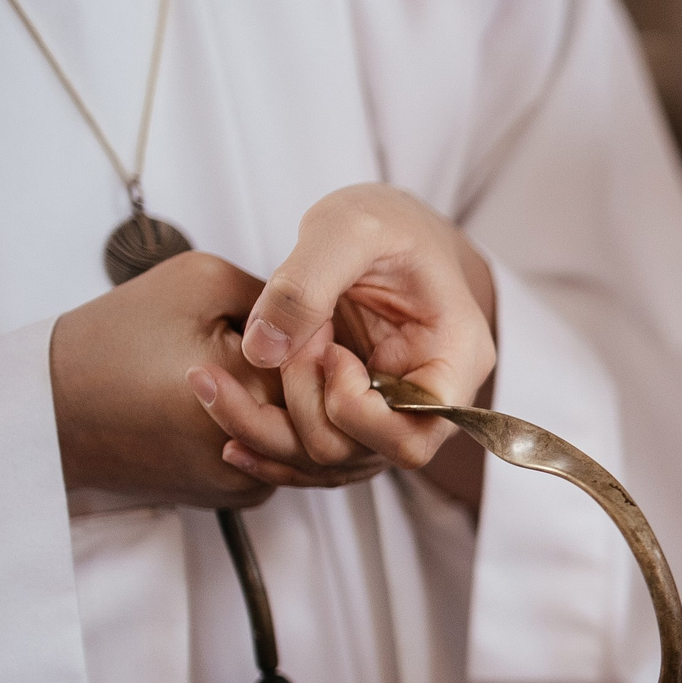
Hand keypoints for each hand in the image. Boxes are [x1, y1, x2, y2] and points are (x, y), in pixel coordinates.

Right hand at [48, 250, 367, 506]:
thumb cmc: (112, 341)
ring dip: (315, 412)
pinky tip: (276, 403)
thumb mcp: (197, 282)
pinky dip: (291, 435)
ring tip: (299, 372)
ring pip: (317, 446)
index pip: (332, 373)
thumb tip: (323, 311)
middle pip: (333, 418)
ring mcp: (248, 481)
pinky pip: (289, 465)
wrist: (53, 411)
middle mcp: (258, 450)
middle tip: (326, 349)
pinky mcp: (236, 495)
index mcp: (253, 393)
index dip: (334, 344)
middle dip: (332, 383)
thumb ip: (275, 294)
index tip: (324, 325)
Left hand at [237, 184, 497, 501]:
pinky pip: (311, 451)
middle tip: (286, 340)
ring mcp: (391, 411)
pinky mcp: (355, 412)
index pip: (414, 435)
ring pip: (330, 460)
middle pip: (364, 454)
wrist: (390, 228)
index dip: (354, 410)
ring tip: (258, 353)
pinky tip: (226, 412)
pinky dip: (265, 439)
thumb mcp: (348, 228)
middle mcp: (430, 399)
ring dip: (273, 419)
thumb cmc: (387, 222)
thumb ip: (303, 285)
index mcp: (455, 358)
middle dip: (304, 404)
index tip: (327, 350)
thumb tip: (262, 351)